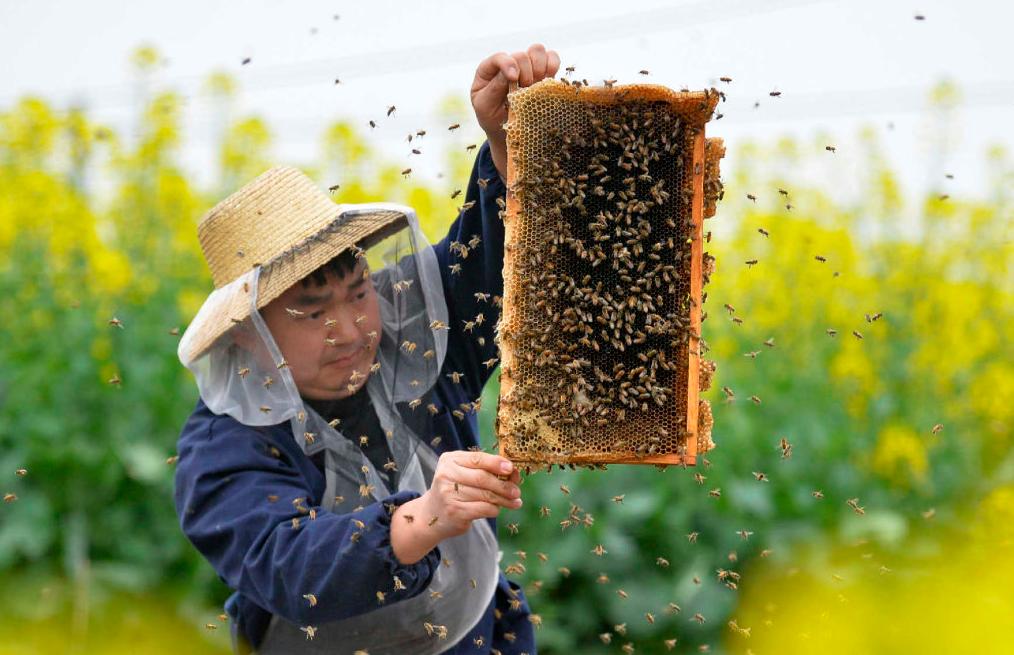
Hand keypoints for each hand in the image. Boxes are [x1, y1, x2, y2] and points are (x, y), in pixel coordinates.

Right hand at [419, 451, 521, 539]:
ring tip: (515, 502)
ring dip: (504, 499)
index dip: (496, 463)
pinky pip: (483, 509)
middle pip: (482, 478)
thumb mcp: (464, 474)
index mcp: (449, 460)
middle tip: (517, 491)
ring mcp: (448, 494)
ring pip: (485, 495)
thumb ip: (485, 470)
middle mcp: (446, 475)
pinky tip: (498, 510)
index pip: (477, 459)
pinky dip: (494, 509)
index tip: (511, 468)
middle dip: (503, 485)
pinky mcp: (454, 512)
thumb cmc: (455, 491)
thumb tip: (513, 472)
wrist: (432, 515)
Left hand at [470, 44, 560, 179]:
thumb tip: (510, 73)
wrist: (507, 132)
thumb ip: (494, 89)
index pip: (499, 57)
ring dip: (540, 67)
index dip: (508, 64)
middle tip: (525, 89)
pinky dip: (553, 65)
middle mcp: (508, 64)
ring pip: (537, 50)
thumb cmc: (491, 118)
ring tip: (536, 85)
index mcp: (489, 70)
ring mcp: (526, 67)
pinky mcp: (542, 73)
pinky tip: (549, 79)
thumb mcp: (484, 106)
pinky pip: (552, 58)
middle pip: (521, 55)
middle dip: (525, 72)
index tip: (514, 78)